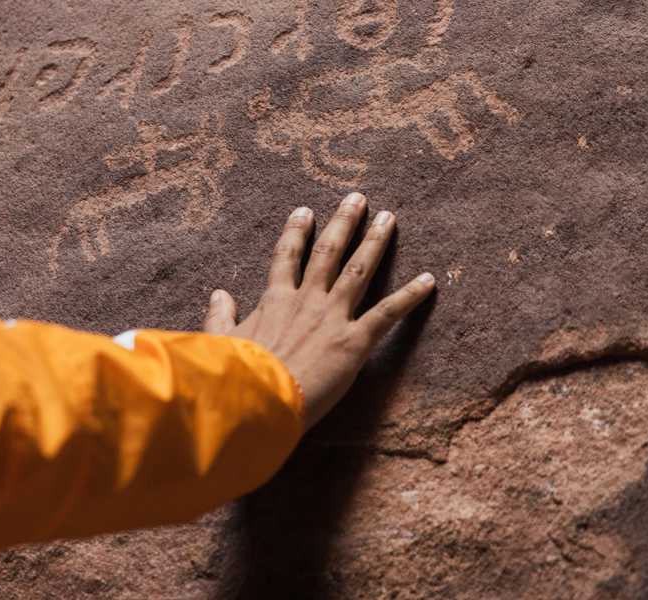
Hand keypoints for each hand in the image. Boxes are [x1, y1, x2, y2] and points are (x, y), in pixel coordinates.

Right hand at [203, 192, 435, 429]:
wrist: (257, 399)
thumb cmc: (236, 375)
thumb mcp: (220, 341)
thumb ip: (220, 316)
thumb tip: (218, 294)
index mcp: (274, 300)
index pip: (286, 257)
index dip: (296, 232)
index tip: (304, 211)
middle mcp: (307, 300)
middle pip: (328, 252)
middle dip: (343, 222)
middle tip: (357, 199)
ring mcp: (332, 317)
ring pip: (359, 269)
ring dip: (376, 242)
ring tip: (389, 218)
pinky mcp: (354, 341)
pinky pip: (388, 313)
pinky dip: (410, 296)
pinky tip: (429, 280)